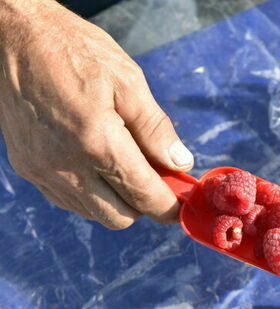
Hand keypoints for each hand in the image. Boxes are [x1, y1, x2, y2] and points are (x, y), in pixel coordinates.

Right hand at [0, 0, 193, 228]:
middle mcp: (66, 165)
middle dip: (141, 204)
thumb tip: (180, 163)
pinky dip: (88, 193)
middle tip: (153, 178)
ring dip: (113, 200)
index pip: (143, 196)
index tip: (181, 204)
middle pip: (119, 217)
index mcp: (97, 143)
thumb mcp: (128, 82)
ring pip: (91, 212)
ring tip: (121, 163)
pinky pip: (66, 199)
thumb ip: (156, 129)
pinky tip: (94, 163)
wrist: (14, 37)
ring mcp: (42, 170)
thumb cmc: (74, 51)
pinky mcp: (26, 168)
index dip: (168, 206)